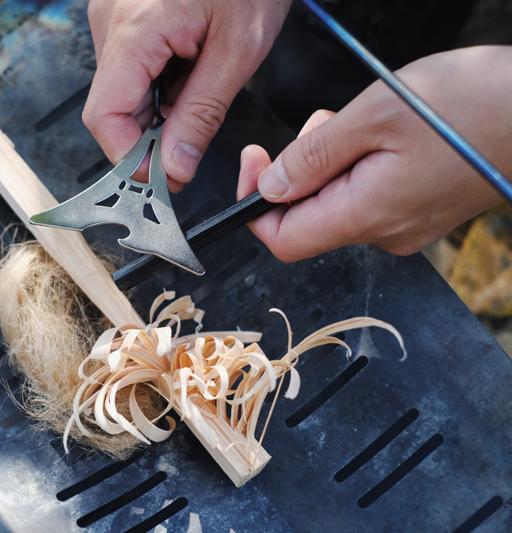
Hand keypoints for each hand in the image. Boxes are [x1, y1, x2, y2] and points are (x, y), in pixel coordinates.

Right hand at [83, 0, 290, 190]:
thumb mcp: (237, 50)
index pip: (105, 118)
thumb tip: (174, 168)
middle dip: (149, 135)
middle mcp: (110, 23)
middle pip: (112, 107)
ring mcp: (111, 17)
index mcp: (134, 31)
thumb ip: (201, 114)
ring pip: (122, 90)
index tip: (162, 179)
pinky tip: (188, 66)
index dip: (130, 158)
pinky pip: (130, 66)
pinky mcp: (122, 15)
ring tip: (199, 84)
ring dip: (157, 108)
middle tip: (192, 142)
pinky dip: (157, 83)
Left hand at [237, 46, 510, 261]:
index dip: (255, 206)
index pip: (284, 240)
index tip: (254, 160)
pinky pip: (367, 195)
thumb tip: (268, 188)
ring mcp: (406, 225)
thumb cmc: (470, 107)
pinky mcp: (421, 210)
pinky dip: (356, 165)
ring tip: (358, 122)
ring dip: (329, 162)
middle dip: (298, 170)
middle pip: (308, 217)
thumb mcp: (373, 116)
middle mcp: (384, 232)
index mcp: (366, 215)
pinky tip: (380, 133)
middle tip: (322, 125)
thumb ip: (312, 156)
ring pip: (337, 202)